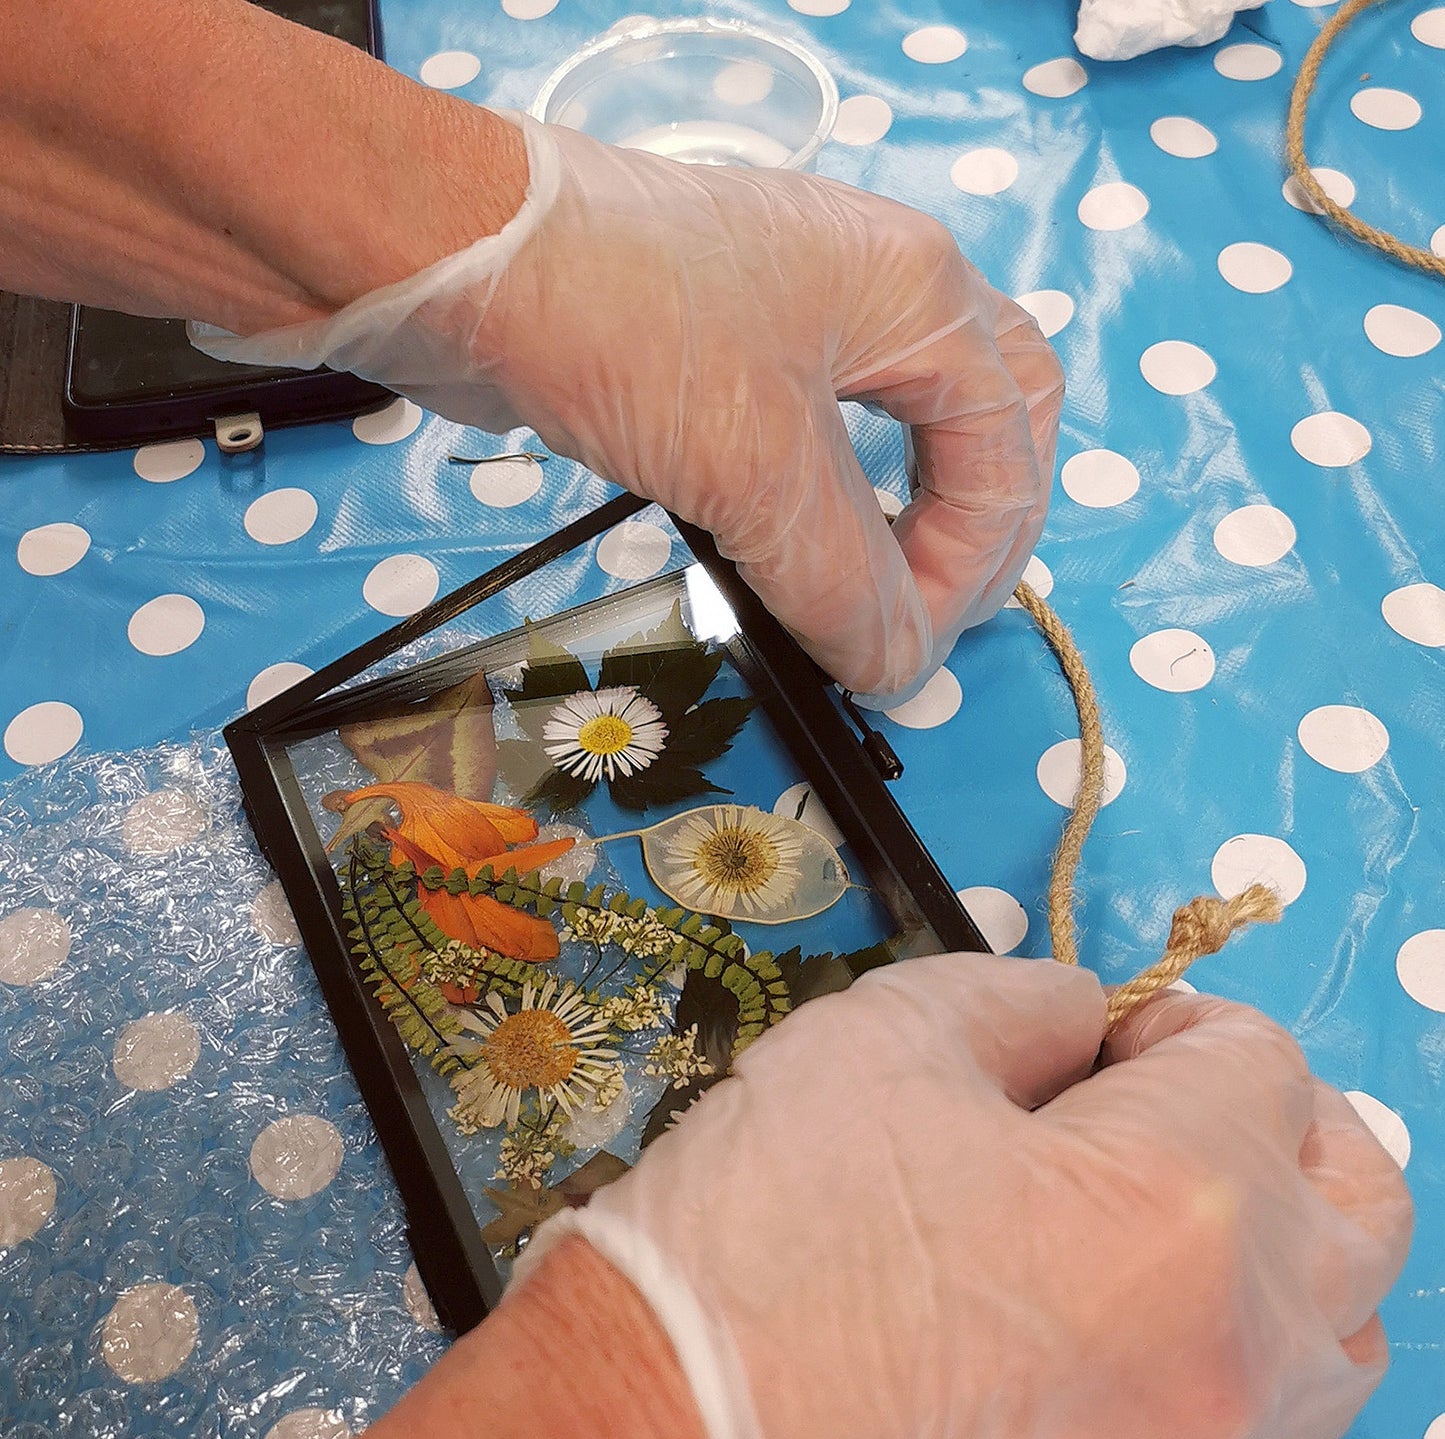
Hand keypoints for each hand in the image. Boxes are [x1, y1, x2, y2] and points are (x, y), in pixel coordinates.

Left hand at [192, 115, 1062, 704]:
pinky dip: (834, 500)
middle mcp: (880, 287)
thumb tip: (898, 667)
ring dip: (909, 513)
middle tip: (936, 611)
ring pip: (906, 422)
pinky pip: (823, 429)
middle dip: (977, 524)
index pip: (1001, 454)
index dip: (969, 571)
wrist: (454, 256)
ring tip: (883, 592)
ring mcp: (805, 306)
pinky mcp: (734, 341)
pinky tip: (802, 546)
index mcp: (921, 291)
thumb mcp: (756, 467)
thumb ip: (844, 582)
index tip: (900, 655)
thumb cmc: (618, 323)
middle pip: (987, 416)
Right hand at [517, 955, 1410, 1438]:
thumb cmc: (772, 1231)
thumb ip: (1024, 998)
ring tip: (1148, 1202)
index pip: (1259, 1061)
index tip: (1105, 1030)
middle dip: (1275, 1115)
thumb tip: (1080, 1016)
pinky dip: (1232, 1339)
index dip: (1174, 1017)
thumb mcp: (888, 1038)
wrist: (672, 1423)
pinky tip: (1119, 1309)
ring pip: (1335, 1327)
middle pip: (1358, 1198)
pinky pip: (1262, 1417)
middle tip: (1165, 1093)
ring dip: (1273, 1236)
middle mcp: (1235, 1352)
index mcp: (1181, 1208)